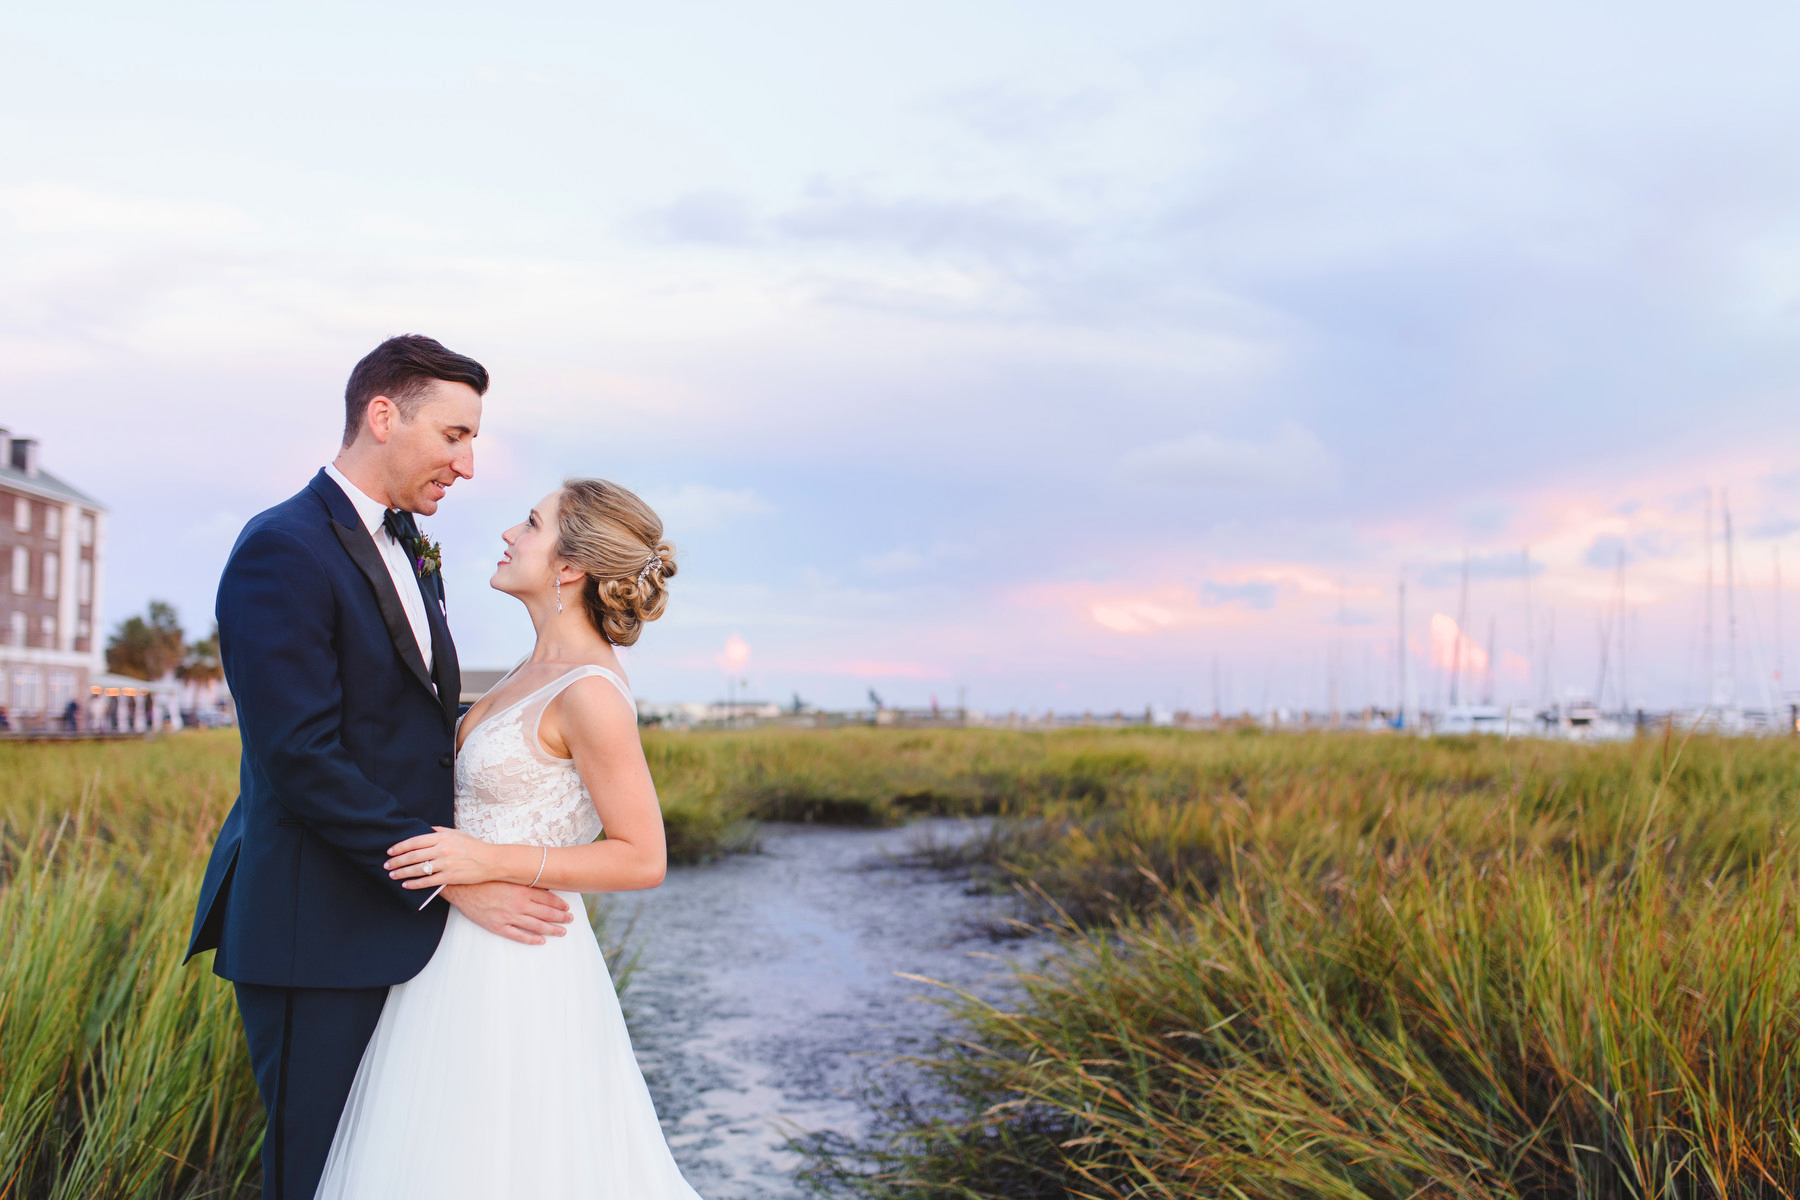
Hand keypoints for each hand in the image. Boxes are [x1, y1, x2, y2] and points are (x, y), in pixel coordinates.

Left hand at [387, 826, 499, 888]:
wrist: (491, 861)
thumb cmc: (474, 846)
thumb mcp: (458, 833)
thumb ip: (440, 831)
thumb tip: (426, 830)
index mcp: (443, 837)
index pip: (415, 841)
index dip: (400, 847)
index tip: (390, 851)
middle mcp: (443, 850)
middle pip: (414, 856)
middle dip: (397, 861)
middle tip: (386, 865)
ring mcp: (446, 864)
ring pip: (418, 869)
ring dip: (402, 872)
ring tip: (392, 875)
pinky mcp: (450, 877)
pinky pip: (428, 881)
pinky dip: (415, 884)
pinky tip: (406, 885)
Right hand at [441, 881, 573, 944]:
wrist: (464, 888)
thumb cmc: (487, 880)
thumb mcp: (509, 877)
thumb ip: (526, 883)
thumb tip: (544, 887)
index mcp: (522, 890)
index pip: (548, 899)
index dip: (560, 904)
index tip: (567, 907)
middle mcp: (519, 904)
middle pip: (546, 913)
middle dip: (560, 917)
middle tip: (570, 919)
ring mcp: (509, 917)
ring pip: (536, 926)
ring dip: (551, 929)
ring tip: (562, 932)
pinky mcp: (498, 926)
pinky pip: (518, 936)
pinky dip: (532, 939)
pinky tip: (541, 941)